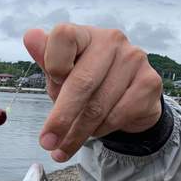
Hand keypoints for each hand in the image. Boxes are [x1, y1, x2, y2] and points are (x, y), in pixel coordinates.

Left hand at [23, 24, 162, 161]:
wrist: (126, 98)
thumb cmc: (85, 82)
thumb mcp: (60, 75)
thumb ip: (45, 60)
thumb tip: (30, 36)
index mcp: (84, 34)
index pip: (64, 36)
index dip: (54, 63)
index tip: (53, 84)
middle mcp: (111, 40)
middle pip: (82, 82)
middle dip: (61, 119)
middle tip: (47, 143)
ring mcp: (134, 58)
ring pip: (98, 106)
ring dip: (78, 133)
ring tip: (65, 147)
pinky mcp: (150, 81)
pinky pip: (118, 115)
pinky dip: (101, 131)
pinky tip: (95, 133)